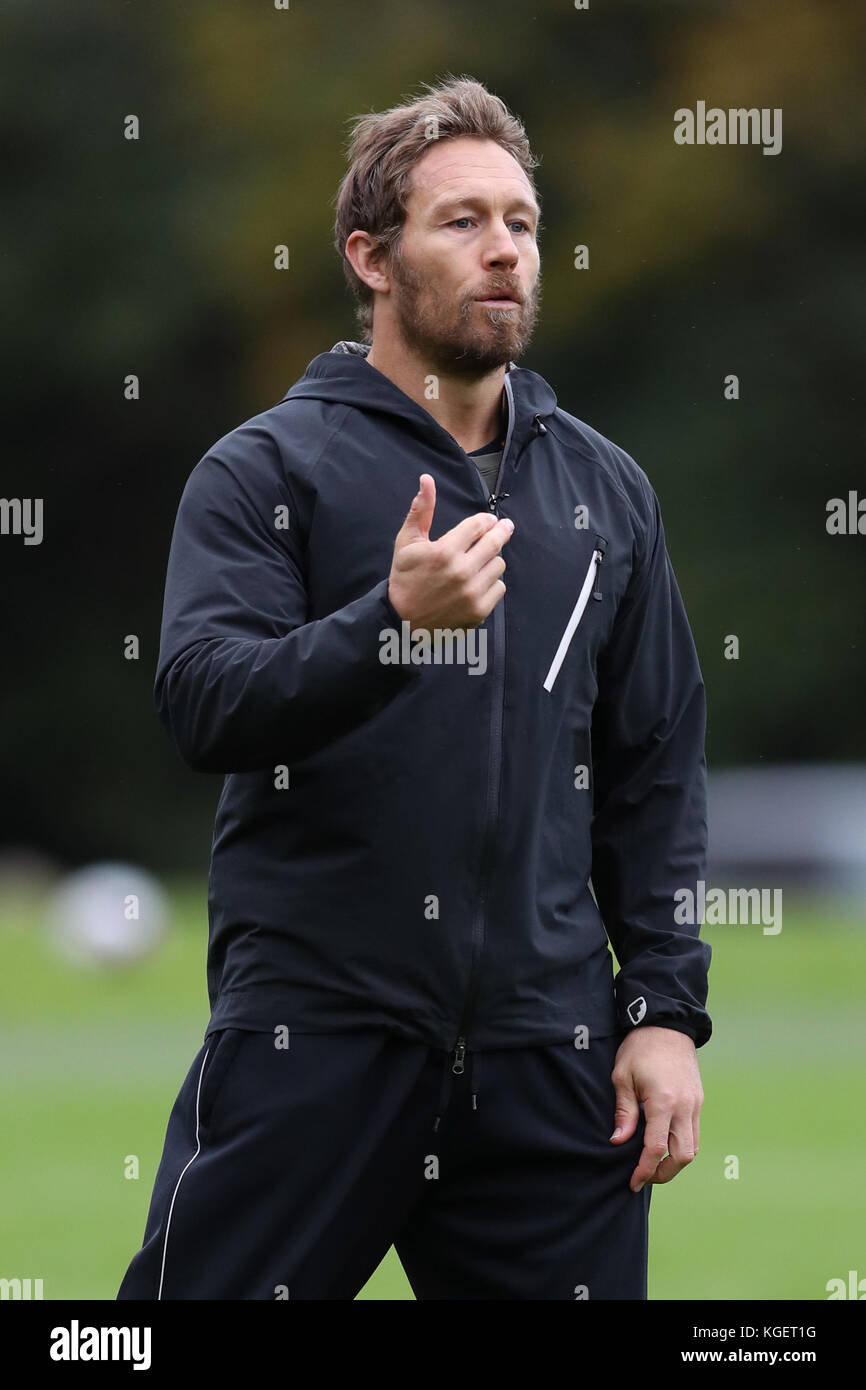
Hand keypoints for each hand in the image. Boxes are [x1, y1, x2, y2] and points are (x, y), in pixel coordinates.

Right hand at [388, 474, 513, 631]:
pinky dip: (492, 583)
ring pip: (499, 565)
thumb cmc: (404, 578)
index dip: (486, 520)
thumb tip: (427, 479)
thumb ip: (420, 510)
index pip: (479, 525)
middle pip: (495, 543)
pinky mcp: (479, 611)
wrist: (401, 621)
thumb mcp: (406, 542)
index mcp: (444, 551)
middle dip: (501, 531)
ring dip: (492, 560)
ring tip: (480, 561)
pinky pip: (499, 588)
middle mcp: (461, 572)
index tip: (488, 520)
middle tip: (505, 527)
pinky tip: (478, 582)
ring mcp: (472, 593)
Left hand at [609, 1026, 703, 1191]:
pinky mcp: (698, 1100)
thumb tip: (618, 1142)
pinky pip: (695, 1132)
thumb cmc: (640, 1048)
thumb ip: (624, 1112)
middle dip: (664, 1173)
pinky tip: (665, 1144)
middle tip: (645, 1177)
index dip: (645, 1170)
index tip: (633, 1182)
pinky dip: (682, 1145)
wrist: (667, 1024)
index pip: (656, 1148)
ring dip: (675, 1161)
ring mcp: (695, 1104)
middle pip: (683, 1156)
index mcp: (663, 1102)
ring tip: (654, 1164)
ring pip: (693, 1147)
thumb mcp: (622, 1076)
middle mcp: (684, 1106)